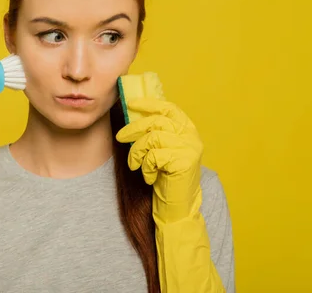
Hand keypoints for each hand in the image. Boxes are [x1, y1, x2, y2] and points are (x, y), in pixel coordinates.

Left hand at [116, 97, 202, 223]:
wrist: (178, 207)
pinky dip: (146, 167)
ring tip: (135, 164)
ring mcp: (190, 149)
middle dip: (133, 128)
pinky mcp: (184, 162)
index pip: (169, 108)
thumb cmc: (166, 177)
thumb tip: (132, 112)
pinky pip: (154, 156)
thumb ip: (155, 132)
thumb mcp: (161, 149)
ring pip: (152, 138)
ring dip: (137, 152)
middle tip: (120, 137)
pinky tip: (149, 177)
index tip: (131, 103)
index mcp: (188, 129)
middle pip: (156, 121)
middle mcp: (191, 136)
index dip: (149, 103)